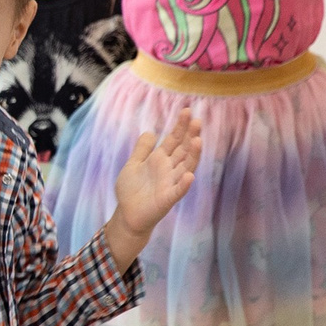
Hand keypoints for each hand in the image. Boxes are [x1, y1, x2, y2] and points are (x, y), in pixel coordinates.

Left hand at [112, 110, 200, 236]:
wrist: (127, 214)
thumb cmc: (131, 190)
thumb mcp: (133, 164)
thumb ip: (142, 149)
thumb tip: (150, 131)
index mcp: (160, 160)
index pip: (174, 140)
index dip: (180, 126)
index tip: (188, 111)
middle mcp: (169, 169)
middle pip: (183, 150)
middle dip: (190, 135)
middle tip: (197, 121)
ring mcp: (170, 184)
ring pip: (185, 167)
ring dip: (192, 155)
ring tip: (198, 140)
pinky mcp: (167, 199)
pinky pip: (178, 191)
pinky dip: (184, 185)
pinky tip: (189, 176)